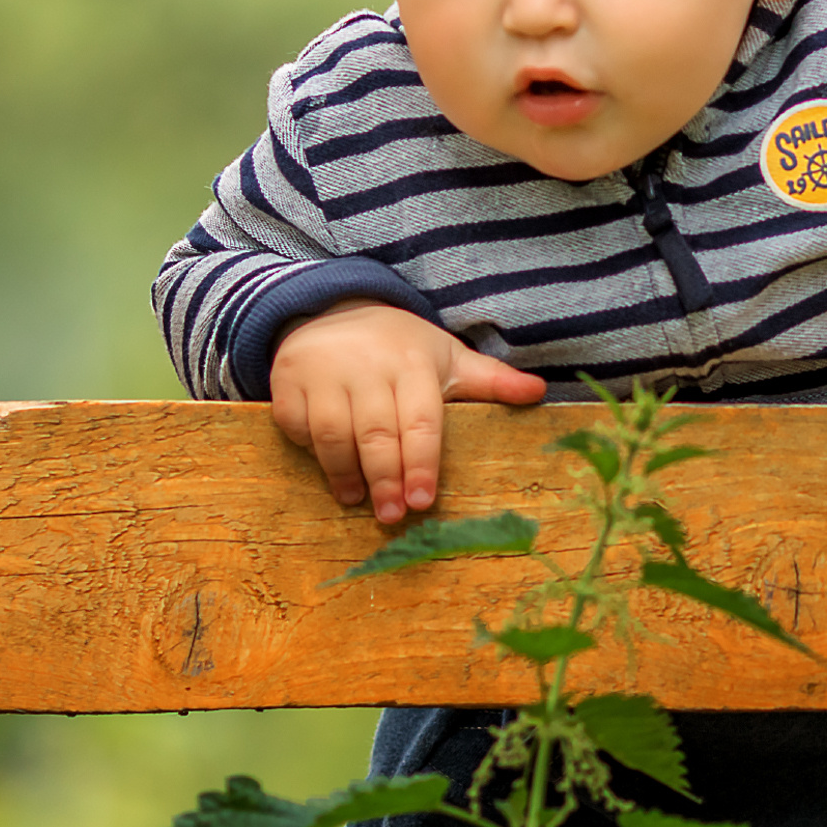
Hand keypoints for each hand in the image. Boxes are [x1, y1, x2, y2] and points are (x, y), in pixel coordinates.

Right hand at [270, 301, 547, 523]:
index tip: (425, 501)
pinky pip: (296, 425)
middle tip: (394, 516)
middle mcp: (367, 366)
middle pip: (377, 434)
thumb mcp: (446, 357)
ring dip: (346, 474)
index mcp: (412, 363)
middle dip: (387, 480)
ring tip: (360, 500)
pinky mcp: (288, 382)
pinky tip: (330, 470)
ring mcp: (323, 371)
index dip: (423, 463)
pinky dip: (311, 452)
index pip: (420, 420)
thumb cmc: (399, 348)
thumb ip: (489, 380)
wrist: (332, 310)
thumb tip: (538, 393)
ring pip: (333, 434)